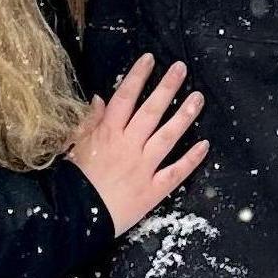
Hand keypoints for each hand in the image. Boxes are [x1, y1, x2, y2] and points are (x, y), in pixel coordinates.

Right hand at [65, 54, 208, 234]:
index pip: (125, 97)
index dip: (137, 76)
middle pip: (151, 111)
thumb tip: (99, 98)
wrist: (76, 217)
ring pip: (167, 136)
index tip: (150, 59)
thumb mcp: (73, 146)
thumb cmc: (73, 181)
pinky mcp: (153, 190)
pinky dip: (191, 159)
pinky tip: (205, 145)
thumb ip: (88, 122)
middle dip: (167, 87)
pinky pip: (176, 172)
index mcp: (107, 133)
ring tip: (198, 98)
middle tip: (181, 68)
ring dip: (184, 116)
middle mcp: (128, 146)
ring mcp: (143, 167)